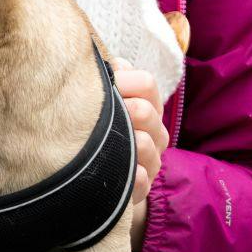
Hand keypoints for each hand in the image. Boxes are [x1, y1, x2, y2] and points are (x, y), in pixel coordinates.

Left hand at [109, 56, 168, 251]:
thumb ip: (105, 80)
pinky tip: (114, 172)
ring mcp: (151, 161)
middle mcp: (155, 132)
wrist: (97, 180)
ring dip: (123, 141)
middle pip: (146, 110)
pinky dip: (129, 175)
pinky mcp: (141, 188)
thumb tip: (101, 63)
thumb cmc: (97, 130)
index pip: (146, 83)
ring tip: (101, 142)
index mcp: (147, 105)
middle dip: (121, 109)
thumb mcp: (102, 102)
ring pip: (145, 144)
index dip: (123, 79)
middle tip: (98, 116)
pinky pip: (141, 180)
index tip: (105, 85)